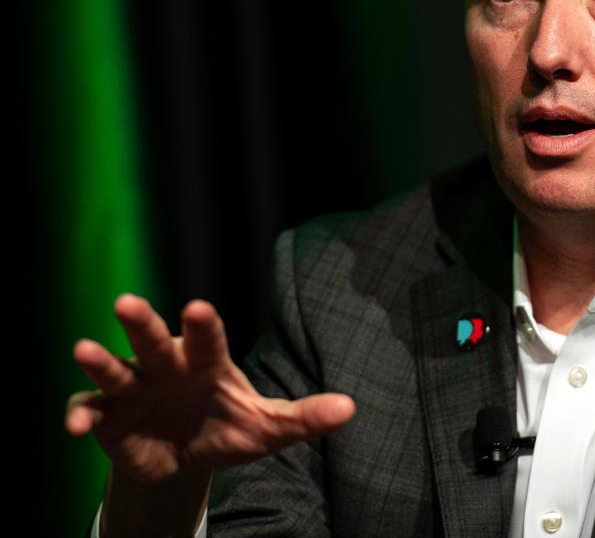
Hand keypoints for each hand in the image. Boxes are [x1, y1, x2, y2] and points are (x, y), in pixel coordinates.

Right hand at [65, 294, 355, 484]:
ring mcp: (134, 389)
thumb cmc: (228, 428)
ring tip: (83, 349)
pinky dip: (80, 416)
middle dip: (142, 323)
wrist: (186, 459)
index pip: (208, 339)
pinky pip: (89, 411)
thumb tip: (351, 408)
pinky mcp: (108, 417)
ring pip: (115, 369)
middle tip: (126, 302)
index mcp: (207, 363)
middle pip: (154, 340)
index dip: (203, 324)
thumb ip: (304, 416)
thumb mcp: (268, 428)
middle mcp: (167, 367)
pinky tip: (75, 429)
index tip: (199, 307)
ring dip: (100, 361)